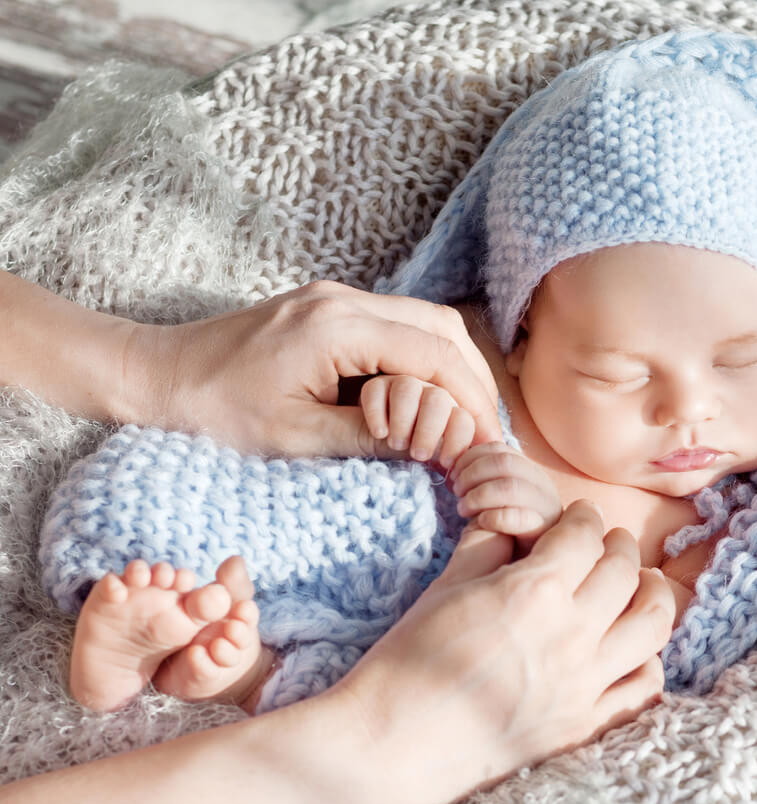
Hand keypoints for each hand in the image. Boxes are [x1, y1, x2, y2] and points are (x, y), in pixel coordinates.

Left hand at [127, 281, 501, 457]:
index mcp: (336, 328)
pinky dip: (424, 358)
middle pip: (442, 327)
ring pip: (426, 320)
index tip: (487, 438)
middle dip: (472, 378)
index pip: (432, 353)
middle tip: (485, 429)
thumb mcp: (295, 438)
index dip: (470, 397)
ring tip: (463, 416)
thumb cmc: (217, 411)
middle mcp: (344, 300)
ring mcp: (337, 297)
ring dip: (452, 366)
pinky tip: (426, 396)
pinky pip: (398, 324)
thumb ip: (370, 437)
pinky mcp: (330, 306)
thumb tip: (434, 445)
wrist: (162, 373)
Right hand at [330, 500, 673, 803]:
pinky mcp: (584, 724)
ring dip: (652, 593)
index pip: (585, 535)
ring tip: (641, 583)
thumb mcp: (447, 586)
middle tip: (608, 543)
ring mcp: (584, 684)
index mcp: (534, 591)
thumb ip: (489, 545)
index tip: (580, 517)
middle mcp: (571, 634)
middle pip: (626, 570)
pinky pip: (645, 686)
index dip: (584, 517)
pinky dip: (649, 658)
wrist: (393, 743)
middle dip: (620, 545)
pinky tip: (633, 646)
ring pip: (653, 624)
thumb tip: (514, 520)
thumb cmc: (408, 660)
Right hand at [358, 375, 476, 468]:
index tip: (445, 463)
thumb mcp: (436, 457)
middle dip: (429, 430)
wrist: (381, 442)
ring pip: (408, 388)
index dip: (457, 441)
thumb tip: (480, 468)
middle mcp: (430, 394)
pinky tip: (379, 433)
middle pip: (438, 400)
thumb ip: (456, 458)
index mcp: (451, 412)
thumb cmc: (414, 452)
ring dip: (403, 420)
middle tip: (418, 455)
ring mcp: (403, 386)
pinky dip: (377, 412)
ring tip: (396, 443)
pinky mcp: (376, 386)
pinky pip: (376, 389)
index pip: (463, 419)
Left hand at [449, 442, 562, 546]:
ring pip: (511, 487)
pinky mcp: (542, 531)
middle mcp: (542, 485)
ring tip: (462, 509)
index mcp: (530, 471)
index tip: (453, 473)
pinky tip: (481, 523)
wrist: (530, 560)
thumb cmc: (508, 528)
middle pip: (504, 463)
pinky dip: (494, 517)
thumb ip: (485, 479)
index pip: (499, 450)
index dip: (471, 458)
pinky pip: (519, 518)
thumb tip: (453, 465)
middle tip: (456, 491)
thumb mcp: (498, 498)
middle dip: (472, 474)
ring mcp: (546, 507)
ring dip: (478, 495)